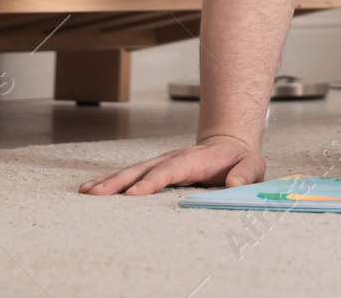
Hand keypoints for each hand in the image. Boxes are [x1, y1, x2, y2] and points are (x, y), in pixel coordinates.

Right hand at [79, 134, 264, 195]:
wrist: (230, 145)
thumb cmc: (240, 161)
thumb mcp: (253, 166)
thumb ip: (245, 174)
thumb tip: (234, 184)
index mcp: (195, 159)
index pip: (171, 170)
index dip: (152, 181)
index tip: (133, 194)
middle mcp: (174, 158)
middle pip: (144, 169)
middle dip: (120, 182)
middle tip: (97, 194)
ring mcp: (162, 162)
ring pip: (132, 170)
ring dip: (110, 181)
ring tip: (87, 192)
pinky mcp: (155, 168)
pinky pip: (131, 174)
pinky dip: (111, 180)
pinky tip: (91, 188)